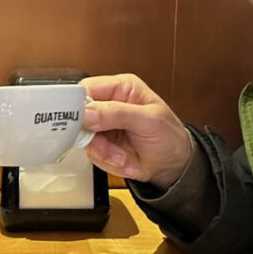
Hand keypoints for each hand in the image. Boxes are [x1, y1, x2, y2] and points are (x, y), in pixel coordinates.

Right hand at [80, 74, 194, 189]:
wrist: (174, 166)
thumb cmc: (170, 136)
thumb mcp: (149, 121)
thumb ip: (117, 113)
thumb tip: (87, 111)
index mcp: (121, 88)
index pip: (87, 88)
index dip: (79, 104)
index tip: (83, 122)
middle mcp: (108, 105)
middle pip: (79, 116)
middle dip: (93, 136)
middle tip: (108, 146)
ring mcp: (102, 126)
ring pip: (83, 138)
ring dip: (103, 152)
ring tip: (123, 156)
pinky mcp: (101, 144)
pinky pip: (91, 154)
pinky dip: (107, 161)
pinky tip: (124, 160)